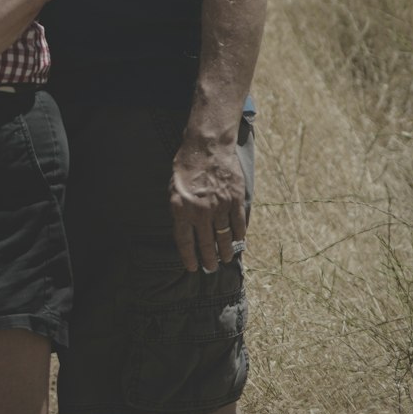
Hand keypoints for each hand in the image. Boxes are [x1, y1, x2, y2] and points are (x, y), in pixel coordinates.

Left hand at [169, 140, 247, 272]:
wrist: (207, 145)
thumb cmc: (186, 166)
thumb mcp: (173, 188)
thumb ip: (179, 209)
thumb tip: (184, 230)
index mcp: (181, 209)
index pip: (185, 241)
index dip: (189, 257)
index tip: (193, 268)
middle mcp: (200, 211)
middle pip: (206, 243)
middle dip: (209, 259)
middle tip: (211, 268)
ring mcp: (219, 206)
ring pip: (224, 237)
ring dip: (226, 250)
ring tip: (226, 258)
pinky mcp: (235, 199)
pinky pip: (238, 223)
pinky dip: (239, 234)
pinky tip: (238, 240)